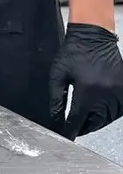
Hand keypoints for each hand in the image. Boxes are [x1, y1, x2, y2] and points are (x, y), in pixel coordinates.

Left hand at [51, 23, 122, 138]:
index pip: (78, 119)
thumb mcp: (58, 75)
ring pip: (109, 117)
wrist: (92, 36)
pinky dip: (110, 114)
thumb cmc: (73, 53)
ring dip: (97, 122)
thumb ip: (56, 99)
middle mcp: (105, 94)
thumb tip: (56, 118)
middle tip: (76, 128)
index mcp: (87, 91)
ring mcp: (118, 91)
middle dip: (85, 126)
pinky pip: (119, 109)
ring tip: (86, 121)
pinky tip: (100, 112)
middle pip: (96, 121)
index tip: (67, 136)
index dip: (71, 129)